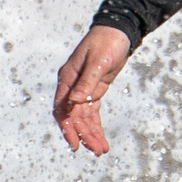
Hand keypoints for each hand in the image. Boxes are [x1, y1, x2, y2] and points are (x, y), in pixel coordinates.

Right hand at [53, 25, 131, 154]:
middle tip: (96, 150)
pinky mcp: (94, 90)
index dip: (67, 127)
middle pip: (74, 117)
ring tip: (102, 150)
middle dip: (84, 134)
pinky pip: (92, 113)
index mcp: (67, 78)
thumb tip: (75, 101)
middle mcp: (72, 86)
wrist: (118, 30)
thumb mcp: (98, 61)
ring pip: (83, 117)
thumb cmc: (107, 41)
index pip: (62, 108)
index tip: (75, 143)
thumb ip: (87, 82)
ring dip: (91, 133)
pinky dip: (96, 126)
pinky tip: (101, 138)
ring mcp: (82, 89)